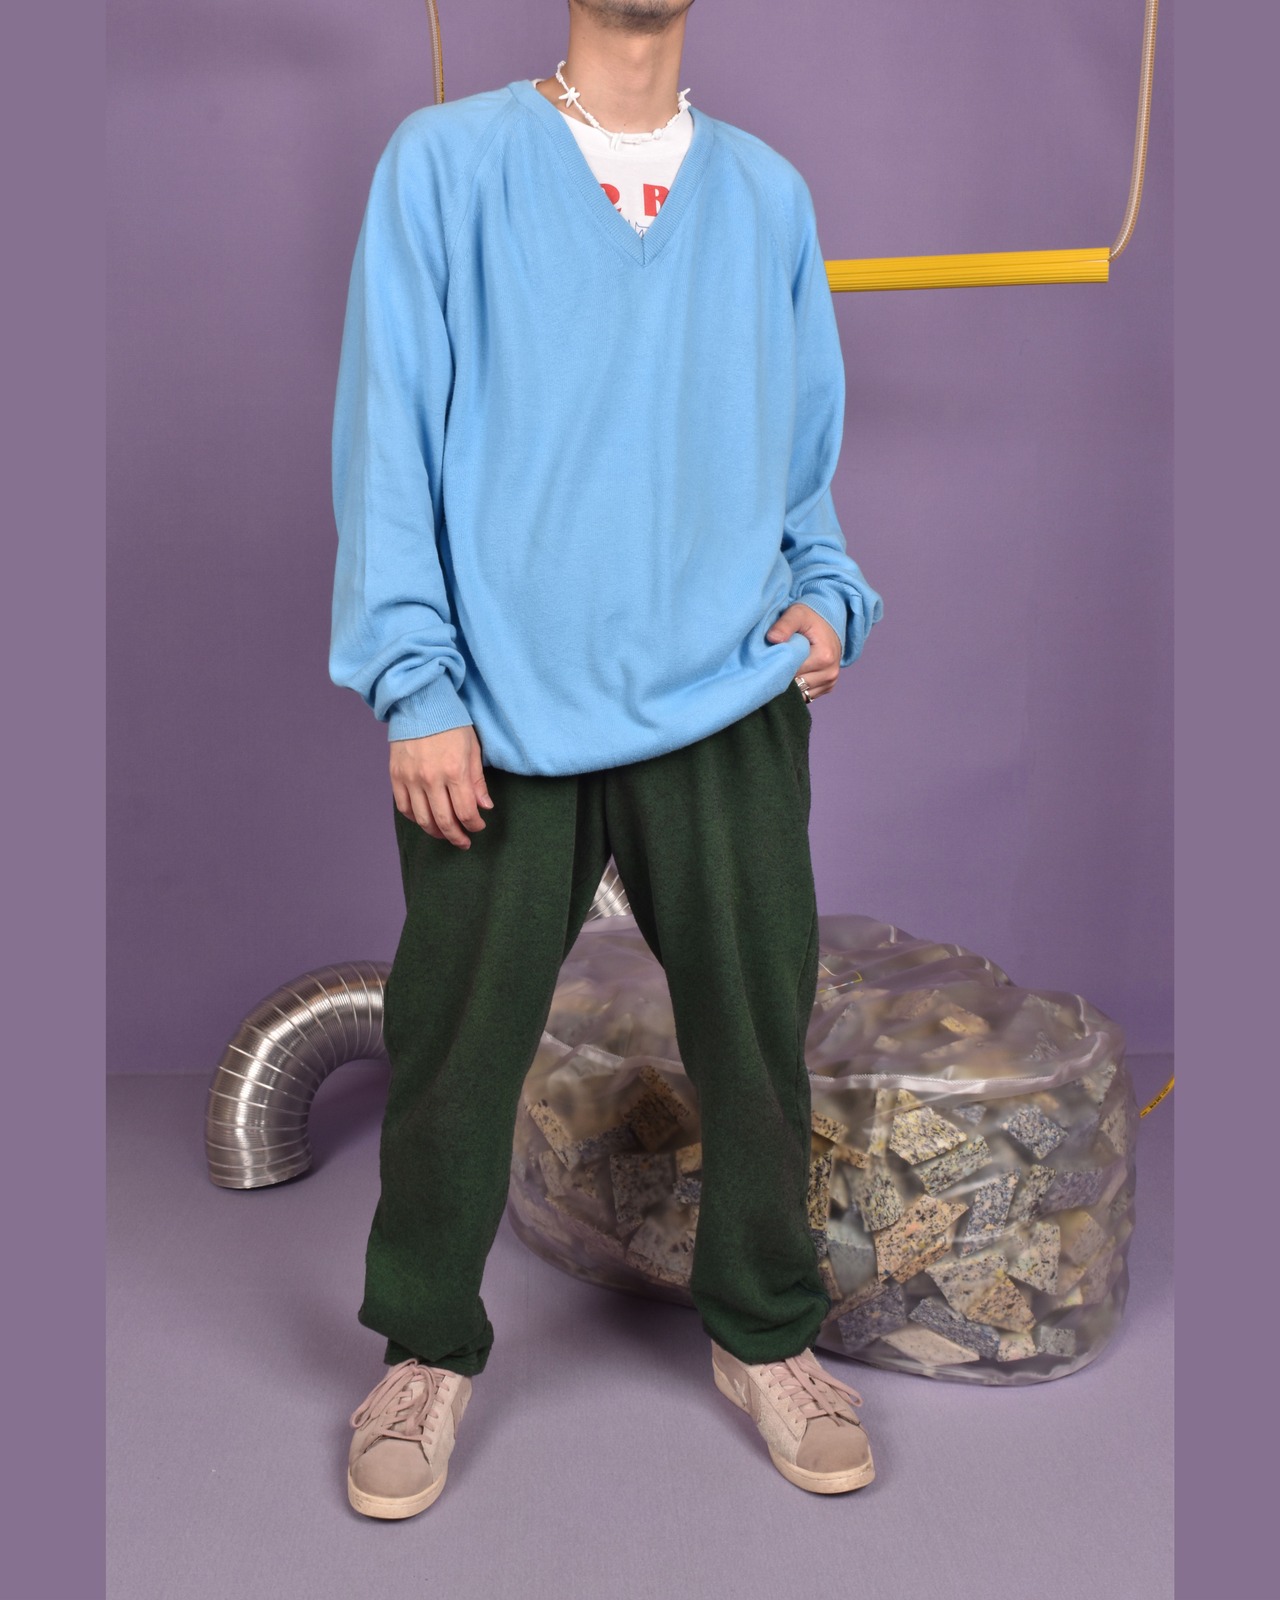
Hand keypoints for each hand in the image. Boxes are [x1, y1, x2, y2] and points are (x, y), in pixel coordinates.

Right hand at [390, 724, 493, 848]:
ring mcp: (411, 779)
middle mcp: (431, 778)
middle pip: (444, 821)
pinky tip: (425, 819)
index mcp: (455, 771)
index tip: (478, 827)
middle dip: (457, 837)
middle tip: (464, 842)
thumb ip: (477, 781)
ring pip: (422, 819)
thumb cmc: (451, 723)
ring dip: (436, 832)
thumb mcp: (472, 748)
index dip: (474, 825)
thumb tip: (484, 806)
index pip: (466, 812)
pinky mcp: (396, 776)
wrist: (419, 703)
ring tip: (445, 834)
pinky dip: (415, 819)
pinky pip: (404, 807)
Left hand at [766, 603, 840, 699]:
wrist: (830, 624)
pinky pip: (806, 696)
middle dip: (780, 678)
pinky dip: (796, 689)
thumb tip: (772, 638)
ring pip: (800, 694)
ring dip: (787, 686)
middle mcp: (830, 673)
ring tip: (778, 671)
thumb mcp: (797, 614)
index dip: (776, 667)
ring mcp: (830, 682)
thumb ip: (784, 624)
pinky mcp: (827, 687)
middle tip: (767, 667)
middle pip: (796, 686)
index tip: (765, 661)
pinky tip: (789, 677)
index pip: (792, 672)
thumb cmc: (811, 618)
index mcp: (824, 657)